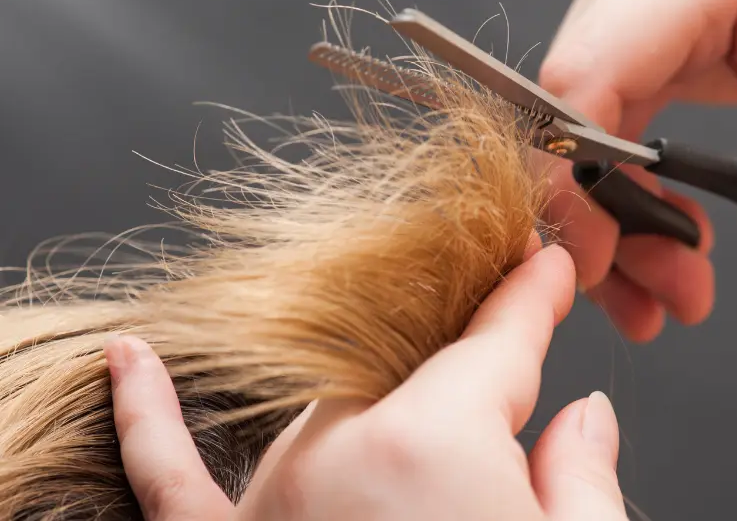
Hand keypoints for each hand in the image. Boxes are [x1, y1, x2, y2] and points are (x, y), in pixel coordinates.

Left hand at [106, 243, 628, 519]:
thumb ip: (583, 479)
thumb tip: (587, 417)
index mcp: (435, 442)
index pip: (497, 339)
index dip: (529, 295)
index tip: (542, 263)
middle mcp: (338, 454)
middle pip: (415, 373)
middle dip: (469, 369)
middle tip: (512, 365)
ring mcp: (273, 505)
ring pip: (327, 409)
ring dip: (380, 400)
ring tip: (427, 402)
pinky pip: (168, 478)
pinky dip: (145, 420)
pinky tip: (126, 363)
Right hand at [539, 0, 736, 339]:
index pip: (587, 74)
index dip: (575, 177)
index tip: (598, 263)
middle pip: (572, 114)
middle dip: (608, 220)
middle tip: (670, 295)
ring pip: (576, 127)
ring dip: (614, 216)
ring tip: (678, 280)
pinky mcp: (635, 31)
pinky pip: (599, 119)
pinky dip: (623, 187)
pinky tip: (666, 232)